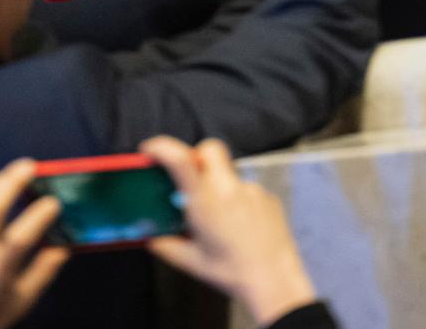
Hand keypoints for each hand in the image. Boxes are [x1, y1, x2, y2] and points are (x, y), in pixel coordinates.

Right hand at [143, 137, 316, 327]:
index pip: (181, 160)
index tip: (151, 149)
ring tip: (219, 219)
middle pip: (209, 149)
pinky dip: (237, 202)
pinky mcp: (267, 195)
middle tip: (189, 180)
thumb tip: (151, 236)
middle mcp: (228, 188)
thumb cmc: (232, 272)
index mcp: (205, 202)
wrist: (274, 279)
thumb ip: (166, 245)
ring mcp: (251, 188)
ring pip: (228, 173)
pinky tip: (239, 226)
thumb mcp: (191, 262)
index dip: (163, 147)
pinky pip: (245, 190)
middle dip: (196, 156)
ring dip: (218, 187)